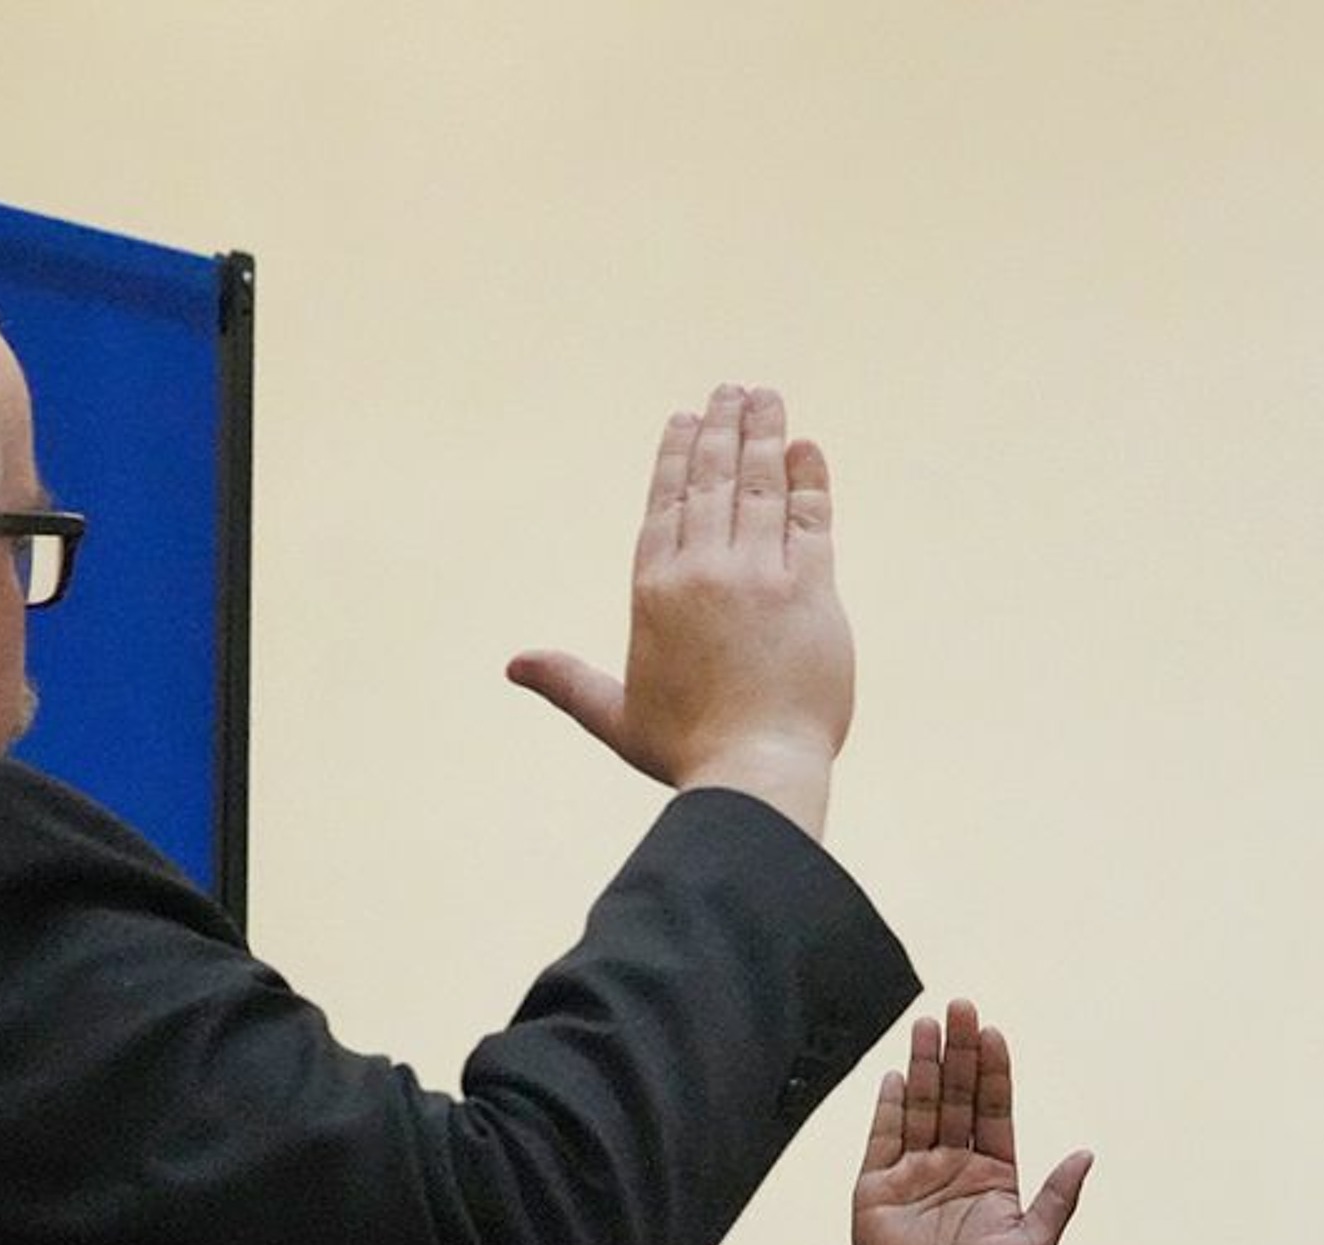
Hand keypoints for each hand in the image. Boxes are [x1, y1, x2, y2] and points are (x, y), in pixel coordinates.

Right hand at [506, 386, 852, 840]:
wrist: (754, 774)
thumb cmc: (688, 754)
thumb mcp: (617, 718)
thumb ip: (568, 683)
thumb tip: (513, 667)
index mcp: (654, 591)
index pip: (665, 504)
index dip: (675, 456)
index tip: (684, 420)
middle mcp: (702, 570)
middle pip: (711, 479)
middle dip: (720, 428)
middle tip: (730, 391)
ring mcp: (758, 573)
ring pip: (760, 483)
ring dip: (763, 433)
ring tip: (766, 397)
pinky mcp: (810, 587)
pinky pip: (810, 515)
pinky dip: (808, 477)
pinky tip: (806, 448)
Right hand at [852, 1004, 1091, 1244]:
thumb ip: (1057, 1198)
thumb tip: (1087, 1152)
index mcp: (993, 1174)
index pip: (995, 1110)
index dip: (994, 1072)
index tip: (994, 1033)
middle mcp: (953, 1164)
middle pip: (957, 1097)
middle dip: (960, 1052)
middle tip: (961, 1006)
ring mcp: (914, 1172)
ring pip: (921, 1107)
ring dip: (926, 1066)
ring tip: (928, 1024)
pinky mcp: (877, 1187)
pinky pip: (882, 1138)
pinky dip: (889, 1106)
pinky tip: (897, 1075)